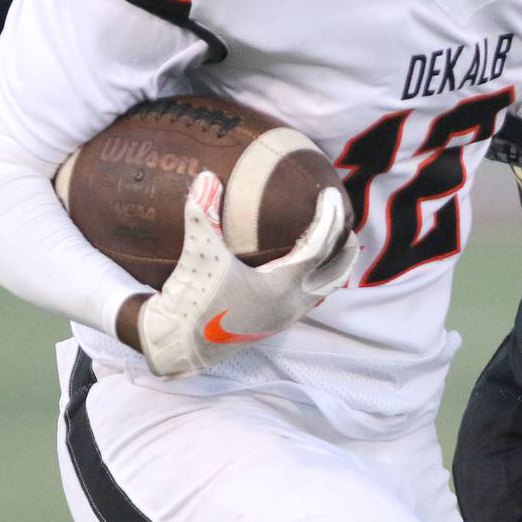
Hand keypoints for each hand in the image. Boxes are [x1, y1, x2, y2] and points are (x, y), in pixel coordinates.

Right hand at [138, 171, 357, 376]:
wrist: (177, 345)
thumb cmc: (191, 300)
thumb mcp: (198, 253)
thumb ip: (202, 213)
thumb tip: (207, 176)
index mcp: (281, 287)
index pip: (320, 247)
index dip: (329, 217)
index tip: (331, 194)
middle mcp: (291, 305)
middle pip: (336, 271)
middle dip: (344, 243)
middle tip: (344, 215)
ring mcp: (285, 317)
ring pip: (326, 288)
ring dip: (334, 262)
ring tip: (332, 236)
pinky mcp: (275, 323)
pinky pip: (310, 295)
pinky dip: (317, 275)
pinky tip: (303, 259)